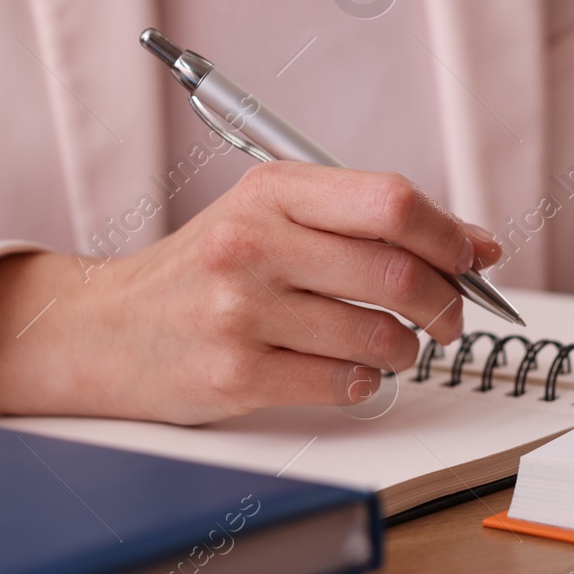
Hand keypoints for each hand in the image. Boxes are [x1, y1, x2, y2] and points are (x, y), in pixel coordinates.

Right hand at [0, 164, 502, 423]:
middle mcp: (254, 242)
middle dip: (444, 302)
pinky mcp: (235, 373)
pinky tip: (349, 371)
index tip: (475, 256)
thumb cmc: (199, 271)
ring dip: (407, 348)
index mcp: (272, 190)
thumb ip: (363, 220)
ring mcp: (241, 310)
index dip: (450, 233)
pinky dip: (365, 383)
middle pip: (397, 271)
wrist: (99, 329)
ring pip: (378, 335)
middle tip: (448, 317)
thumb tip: (473, 243)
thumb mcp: (270, 216)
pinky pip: (343, 383)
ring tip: (397, 346)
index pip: (392, 201)